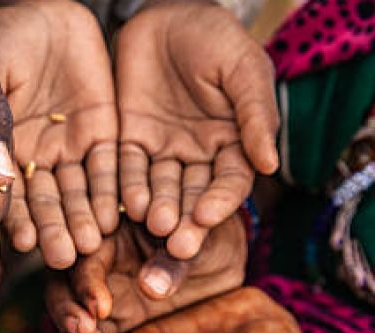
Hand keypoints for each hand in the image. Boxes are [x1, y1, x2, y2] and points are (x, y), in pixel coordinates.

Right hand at [0, 0, 118, 268]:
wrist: (40, 7)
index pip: (4, 191)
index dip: (14, 218)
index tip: (24, 243)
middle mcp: (30, 156)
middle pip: (44, 201)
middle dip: (55, 229)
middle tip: (65, 258)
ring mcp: (66, 147)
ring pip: (77, 191)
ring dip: (83, 217)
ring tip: (92, 244)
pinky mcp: (100, 133)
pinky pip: (109, 167)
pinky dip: (113, 190)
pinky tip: (119, 214)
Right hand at [47, 213, 245, 332]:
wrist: (221, 255)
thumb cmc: (208, 234)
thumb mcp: (199, 241)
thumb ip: (174, 262)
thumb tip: (149, 289)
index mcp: (110, 234)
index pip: (87, 259)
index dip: (88, 284)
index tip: (100, 309)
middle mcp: (96, 265)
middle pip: (62, 287)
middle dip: (67, 312)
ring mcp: (101, 294)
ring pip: (70, 314)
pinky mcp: (111, 321)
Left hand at [116, 0, 278, 258]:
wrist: (169, 16)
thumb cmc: (216, 40)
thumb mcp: (243, 71)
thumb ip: (254, 116)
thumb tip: (270, 165)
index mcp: (232, 145)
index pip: (229, 182)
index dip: (220, 201)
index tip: (207, 216)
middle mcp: (196, 157)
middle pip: (191, 196)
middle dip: (186, 221)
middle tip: (178, 245)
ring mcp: (161, 152)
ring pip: (158, 188)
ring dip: (155, 209)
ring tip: (152, 225)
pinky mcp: (127, 142)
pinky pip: (126, 169)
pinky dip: (126, 188)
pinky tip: (125, 204)